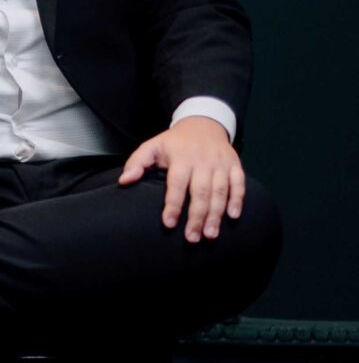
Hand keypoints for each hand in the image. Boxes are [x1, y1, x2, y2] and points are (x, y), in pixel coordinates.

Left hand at [119, 115, 243, 240]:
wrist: (203, 123)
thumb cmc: (175, 142)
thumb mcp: (153, 146)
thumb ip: (137, 162)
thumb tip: (124, 181)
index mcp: (181, 158)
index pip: (177, 184)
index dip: (173, 204)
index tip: (169, 223)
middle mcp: (202, 161)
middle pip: (201, 191)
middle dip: (197, 217)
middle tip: (192, 238)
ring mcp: (220, 164)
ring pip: (220, 191)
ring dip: (216, 214)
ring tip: (210, 235)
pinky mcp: (234, 165)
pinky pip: (239, 184)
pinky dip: (238, 200)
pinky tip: (233, 216)